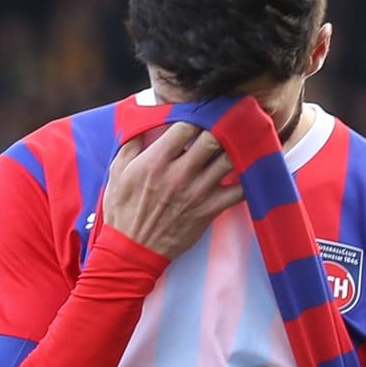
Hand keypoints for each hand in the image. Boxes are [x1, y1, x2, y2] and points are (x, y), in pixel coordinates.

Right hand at [101, 121, 240, 258]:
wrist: (133, 250)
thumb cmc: (123, 211)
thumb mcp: (117, 172)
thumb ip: (132, 143)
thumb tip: (145, 120)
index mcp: (156, 161)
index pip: (186, 126)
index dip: (195, 116)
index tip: (198, 116)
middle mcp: (179, 174)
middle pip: (213, 137)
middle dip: (219, 127)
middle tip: (223, 123)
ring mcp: (198, 192)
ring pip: (229, 159)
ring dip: (235, 147)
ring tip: (237, 141)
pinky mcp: (210, 210)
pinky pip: (239, 191)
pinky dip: (247, 178)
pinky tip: (246, 170)